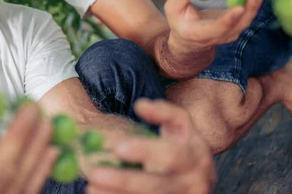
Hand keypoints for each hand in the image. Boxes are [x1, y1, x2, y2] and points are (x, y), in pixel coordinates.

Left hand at [86, 99, 215, 193]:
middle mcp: (193, 183)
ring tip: (91, 186)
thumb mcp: (181, 124)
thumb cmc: (184, 144)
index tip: (119, 148)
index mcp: (195, 157)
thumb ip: (163, 112)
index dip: (146, 151)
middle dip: (124, 180)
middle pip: (156, 185)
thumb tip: (140, 105)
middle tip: (94, 173)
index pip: (171, 155)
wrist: (200, 175)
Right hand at [164, 0, 265, 50]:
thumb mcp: (173, 8)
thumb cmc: (179, 22)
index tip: (239, 7)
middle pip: (240, 23)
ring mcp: (231, 33)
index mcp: (200, 33)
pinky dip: (251, 0)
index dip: (229, 18)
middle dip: (251, 6)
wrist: (188, 40)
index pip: (218, 28)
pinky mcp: (237, 26)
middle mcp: (219, 36)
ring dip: (255, 1)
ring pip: (247, 19)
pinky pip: (247, 14)